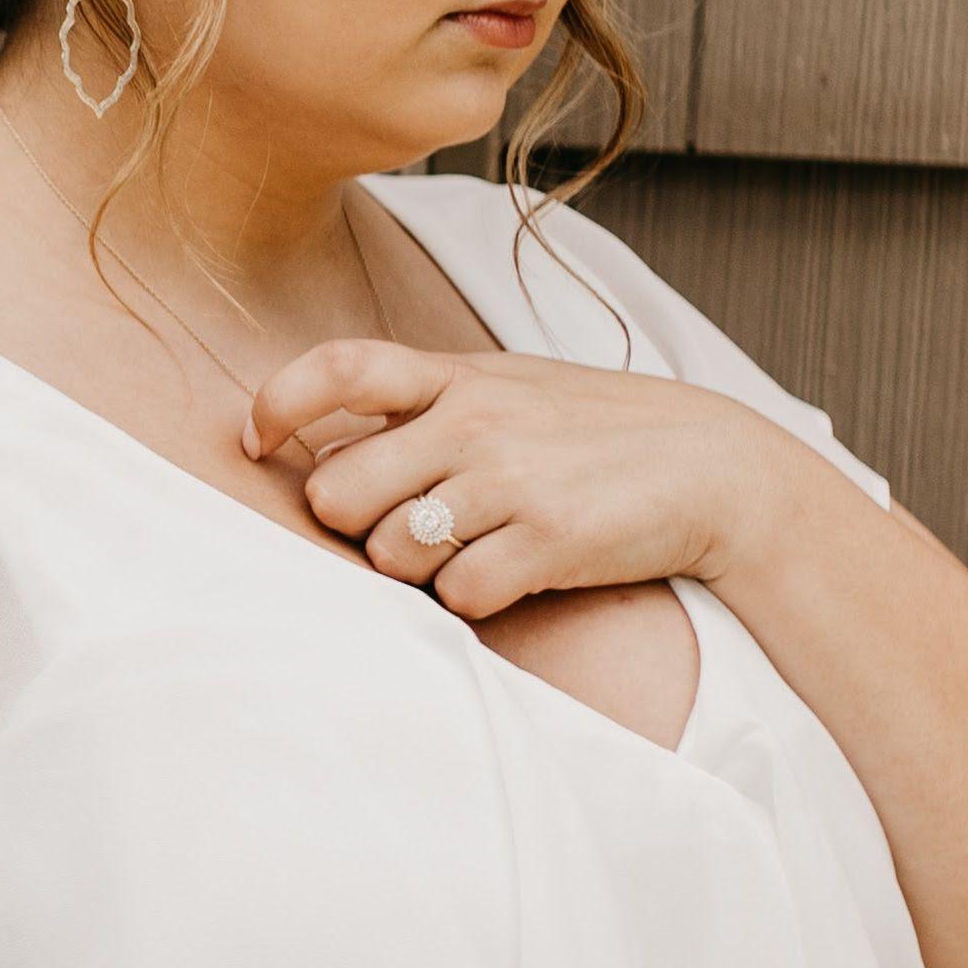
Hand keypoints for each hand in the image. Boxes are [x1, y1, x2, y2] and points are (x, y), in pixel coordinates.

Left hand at [244, 326, 807, 625]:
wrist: (713, 468)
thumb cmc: (595, 435)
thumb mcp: (510, 389)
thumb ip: (425, 406)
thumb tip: (322, 450)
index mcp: (458, 376)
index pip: (339, 368)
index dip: (278, 405)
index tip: (254, 441)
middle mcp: (473, 421)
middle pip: (336, 494)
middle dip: (356, 525)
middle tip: (408, 525)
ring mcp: (508, 480)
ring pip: (387, 555)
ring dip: (415, 570)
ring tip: (475, 546)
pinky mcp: (544, 541)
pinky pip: (454, 596)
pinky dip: (474, 598)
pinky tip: (515, 573)